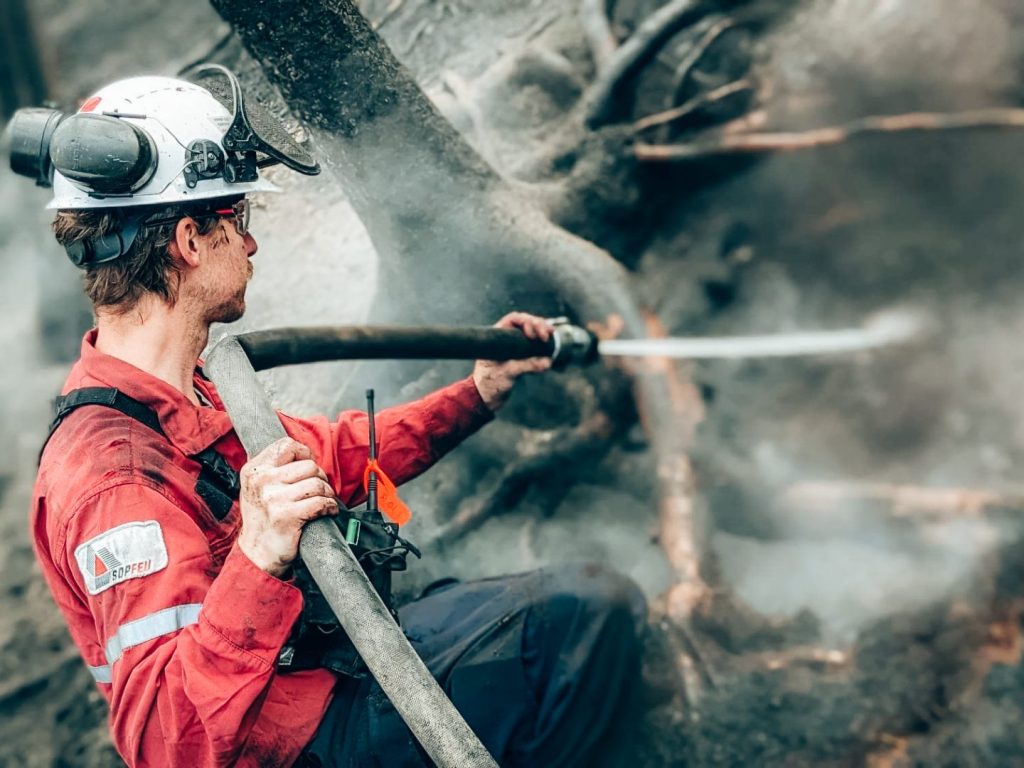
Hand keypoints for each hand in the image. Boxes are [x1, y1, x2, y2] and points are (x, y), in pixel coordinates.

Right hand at [237, 437, 338, 577]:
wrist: (257, 553)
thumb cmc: (262, 519)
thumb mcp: (256, 487)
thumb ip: (273, 468)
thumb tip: (303, 452)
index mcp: (254, 470)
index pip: (287, 445)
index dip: (304, 453)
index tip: (308, 465)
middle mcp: (262, 481)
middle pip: (309, 465)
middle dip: (320, 477)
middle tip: (318, 489)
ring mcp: (274, 498)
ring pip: (318, 483)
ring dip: (327, 493)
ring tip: (323, 500)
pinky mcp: (287, 516)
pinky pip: (321, 502)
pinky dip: (330, 506)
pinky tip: (327, 511)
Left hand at [473, 312, 552, 410]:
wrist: (486, 398)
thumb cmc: (489, 384)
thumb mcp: (508, 373)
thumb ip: (527, 366)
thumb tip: (546, 362)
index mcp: (497, 337)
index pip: (513, 319)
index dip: (526, 322)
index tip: (533, 335)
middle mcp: (506, 339)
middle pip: (525, 323)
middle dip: (538, 325)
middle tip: (547, 335)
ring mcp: (514, 347)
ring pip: (530, 332)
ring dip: (542, 331)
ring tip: (551, 335)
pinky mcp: (520, 356)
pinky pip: (533, 345)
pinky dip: (542, 344)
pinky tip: (549, 345)